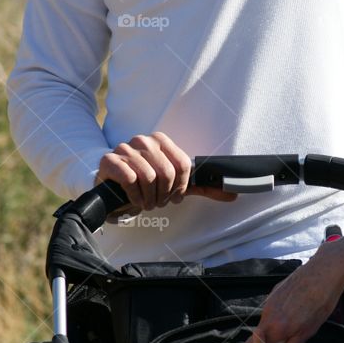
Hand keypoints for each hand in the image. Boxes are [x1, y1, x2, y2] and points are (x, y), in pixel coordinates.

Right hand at [96, 131, 237, 213]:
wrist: (112, 187)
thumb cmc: (146, 184)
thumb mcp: (175, 184)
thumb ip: (202, 187)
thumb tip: (233, 195)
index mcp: (161, 140)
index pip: (183, 165)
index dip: (181, 187)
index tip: (174, 196)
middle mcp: (143, 140)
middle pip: (167, 173)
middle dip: (164, 195)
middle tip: (157, 202)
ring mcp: (125, 148)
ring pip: (149, 177)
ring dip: (150, 198)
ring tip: (146, 202)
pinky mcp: (110, 160)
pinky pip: (130, 179)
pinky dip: (135, 196)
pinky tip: (133, 199)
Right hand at [243, 242, 343, 342]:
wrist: (324, 271)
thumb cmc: (321, 302)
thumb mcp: (310, 329)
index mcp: (274, 326)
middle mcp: (267, 313)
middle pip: (257, 335)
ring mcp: (270, 300)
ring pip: (265, 321)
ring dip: (269, 332)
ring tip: (284, 336)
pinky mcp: (275, 291)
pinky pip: (271, 310)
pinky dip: (275, 318)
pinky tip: (291, 315)